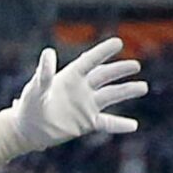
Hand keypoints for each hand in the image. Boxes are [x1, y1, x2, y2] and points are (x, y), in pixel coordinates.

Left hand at [12, 37, 146, 149]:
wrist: (29, 129)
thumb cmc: (30, 105)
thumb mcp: (36, 88)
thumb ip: (44, 73)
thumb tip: (48, 52)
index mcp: (71, 75)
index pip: (90, 61)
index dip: (103, 52)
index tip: (118, 42)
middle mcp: (82, 88)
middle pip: (105, 76)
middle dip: (120, 70)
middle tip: (136, 66)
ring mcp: (86, 105)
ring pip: (111, 96)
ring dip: (126, 91)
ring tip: (143, 87)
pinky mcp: (87, 122)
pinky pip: (106, 122)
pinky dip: (119, 125)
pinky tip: (133, 125)